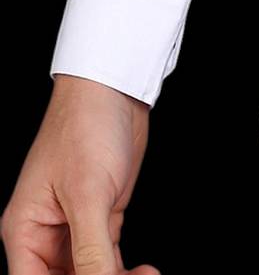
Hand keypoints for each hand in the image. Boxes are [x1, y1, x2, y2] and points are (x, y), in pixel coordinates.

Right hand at [1, 74, 159, 273]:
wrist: (114, 89)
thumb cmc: (85, 128)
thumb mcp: (88, 194)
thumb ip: (90, 249)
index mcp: (25, 231)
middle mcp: (46, 234)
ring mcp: (74, 226)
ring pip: (89, 273)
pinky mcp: (101, 216)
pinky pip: (107, 257)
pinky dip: (124, 269)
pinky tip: (145, 270)